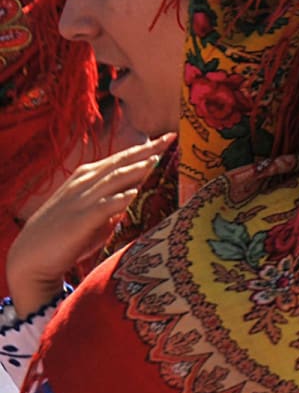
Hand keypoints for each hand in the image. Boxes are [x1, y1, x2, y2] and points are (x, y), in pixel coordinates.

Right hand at [6, 134, 169, 315]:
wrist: (32, 254)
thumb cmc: (67, 235)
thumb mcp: (95, 214)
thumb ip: (116, 204)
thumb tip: (140, 199)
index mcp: (88, 177)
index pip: (121, 158)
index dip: (145, 148)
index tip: (169, 137)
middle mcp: (86, 182)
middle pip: (122, 162)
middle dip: (149, 149)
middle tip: (172, 137)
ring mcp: (83, 198)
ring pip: (116, 178)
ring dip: (140, 168)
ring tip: (162, 159)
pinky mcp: (82, 217)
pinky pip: (107, 204)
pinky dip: (123, 197)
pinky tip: (139, 192)